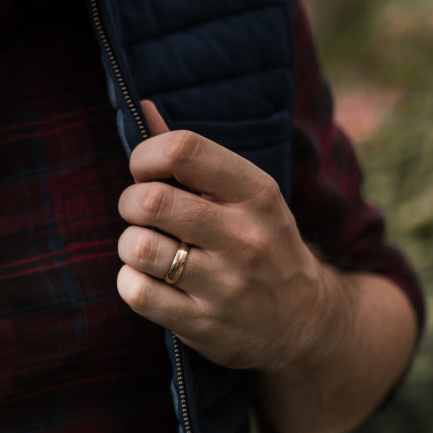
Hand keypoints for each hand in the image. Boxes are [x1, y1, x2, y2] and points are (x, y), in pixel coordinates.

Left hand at [117, 102, 330, 371]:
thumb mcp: (245, 196)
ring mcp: (226, 285)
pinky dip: (130, 282)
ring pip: (140, 248)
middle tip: (139, 214)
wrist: (303, 321)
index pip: (185, 150)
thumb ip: (192, 157)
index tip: (145, 172)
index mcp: (256, 194)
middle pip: (152, 201)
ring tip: (145, 250)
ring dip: (129, 245)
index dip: (147, 156)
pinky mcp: (204, 324)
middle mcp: (245, 238)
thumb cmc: (261, 244)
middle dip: (130, 203)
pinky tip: (148, 280)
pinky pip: (138, 293)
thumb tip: (143, 108)